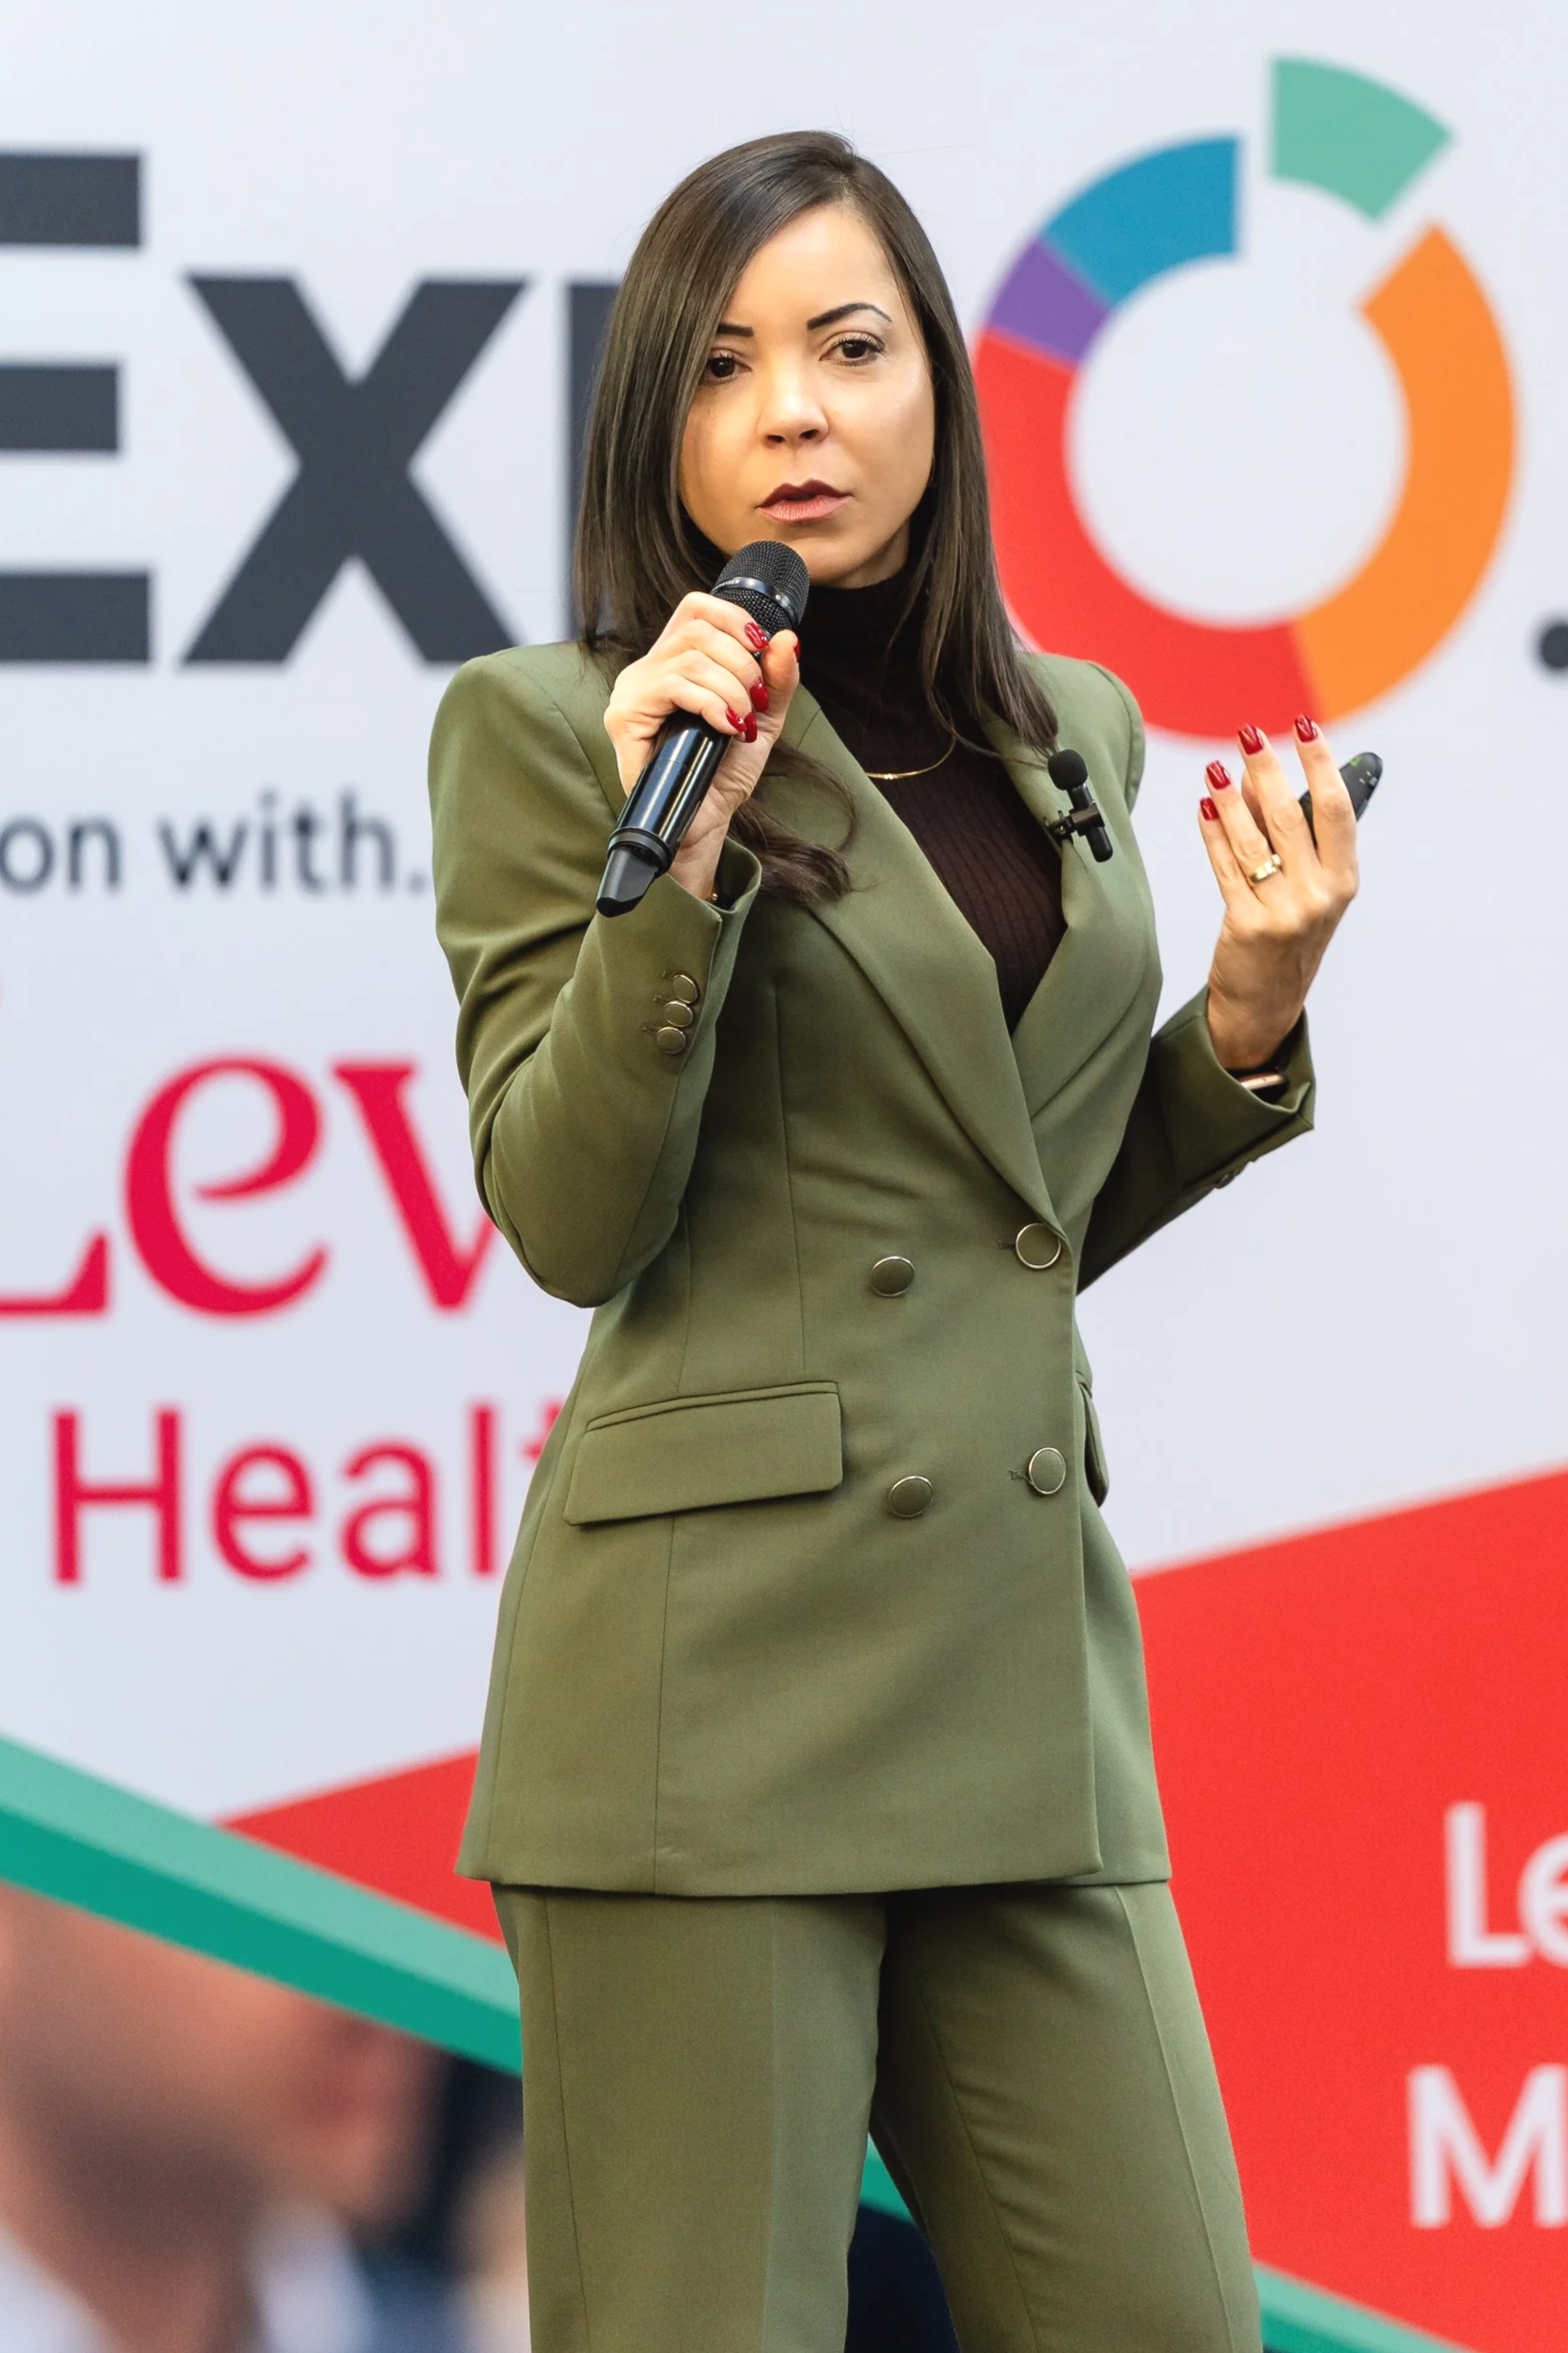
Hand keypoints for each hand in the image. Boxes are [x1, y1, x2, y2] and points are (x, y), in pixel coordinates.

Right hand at [603, 593, 801, 901]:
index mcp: (674, 663)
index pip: (695, 608)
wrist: (705, 822)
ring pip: (691, 658)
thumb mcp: (763, 718)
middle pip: (698, 629)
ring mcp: (631, 692)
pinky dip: (711, 703)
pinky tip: (726, 727)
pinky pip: (673, 686)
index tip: (761, 646)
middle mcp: (647, 670)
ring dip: (731, 688)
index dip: (732, 617)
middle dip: (741, 662)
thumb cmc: (723, 773)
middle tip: (754, 701)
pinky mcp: (624, 717)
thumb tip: (786, 637)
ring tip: (741, 722)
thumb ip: (776, 679)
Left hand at [1197, 717, 1358, 1070]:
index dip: (1321, 763)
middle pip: (1291, 817)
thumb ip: (1292, 839)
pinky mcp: (1246, 926)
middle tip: (1249, 735)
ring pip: (1254, 840)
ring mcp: (1284, 912)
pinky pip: (1226, 867)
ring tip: (1216, 768)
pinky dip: (1213, 833)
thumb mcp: (1308, 889)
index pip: (1336, 809)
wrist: (1267, 1003)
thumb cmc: (1290, 937)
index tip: (1305, 728)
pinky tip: (1205, 807)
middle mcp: (1319, 896)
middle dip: (1267, 770)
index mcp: (1343, 881)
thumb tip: (1265, 780)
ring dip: (1233, 798)